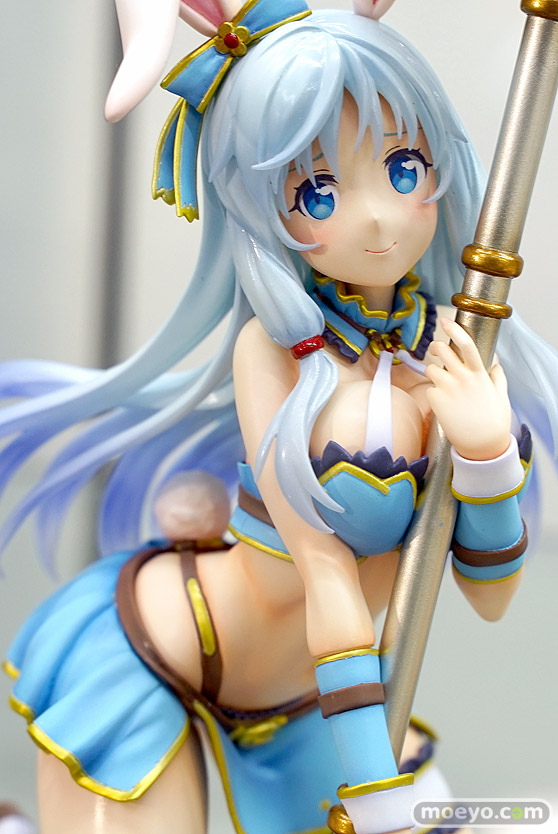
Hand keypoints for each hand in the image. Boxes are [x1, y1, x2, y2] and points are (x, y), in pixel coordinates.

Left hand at [425, 318, 510, 459]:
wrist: (481, 445)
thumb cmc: (494, 421)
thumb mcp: (501, 396)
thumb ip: (497, 378)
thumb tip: (495, 365)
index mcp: (479, 374)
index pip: (466, 345)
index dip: (455, 330)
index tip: (446, 321)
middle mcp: (462, 378)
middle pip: (441, 350)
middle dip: (435, 347)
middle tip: (435, 350)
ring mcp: (448, 388)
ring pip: (431, 368)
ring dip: (433, 371)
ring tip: (442, 383)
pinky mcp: (436, 401)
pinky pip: (429, 388)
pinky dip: (433, 392)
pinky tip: (442, 402)